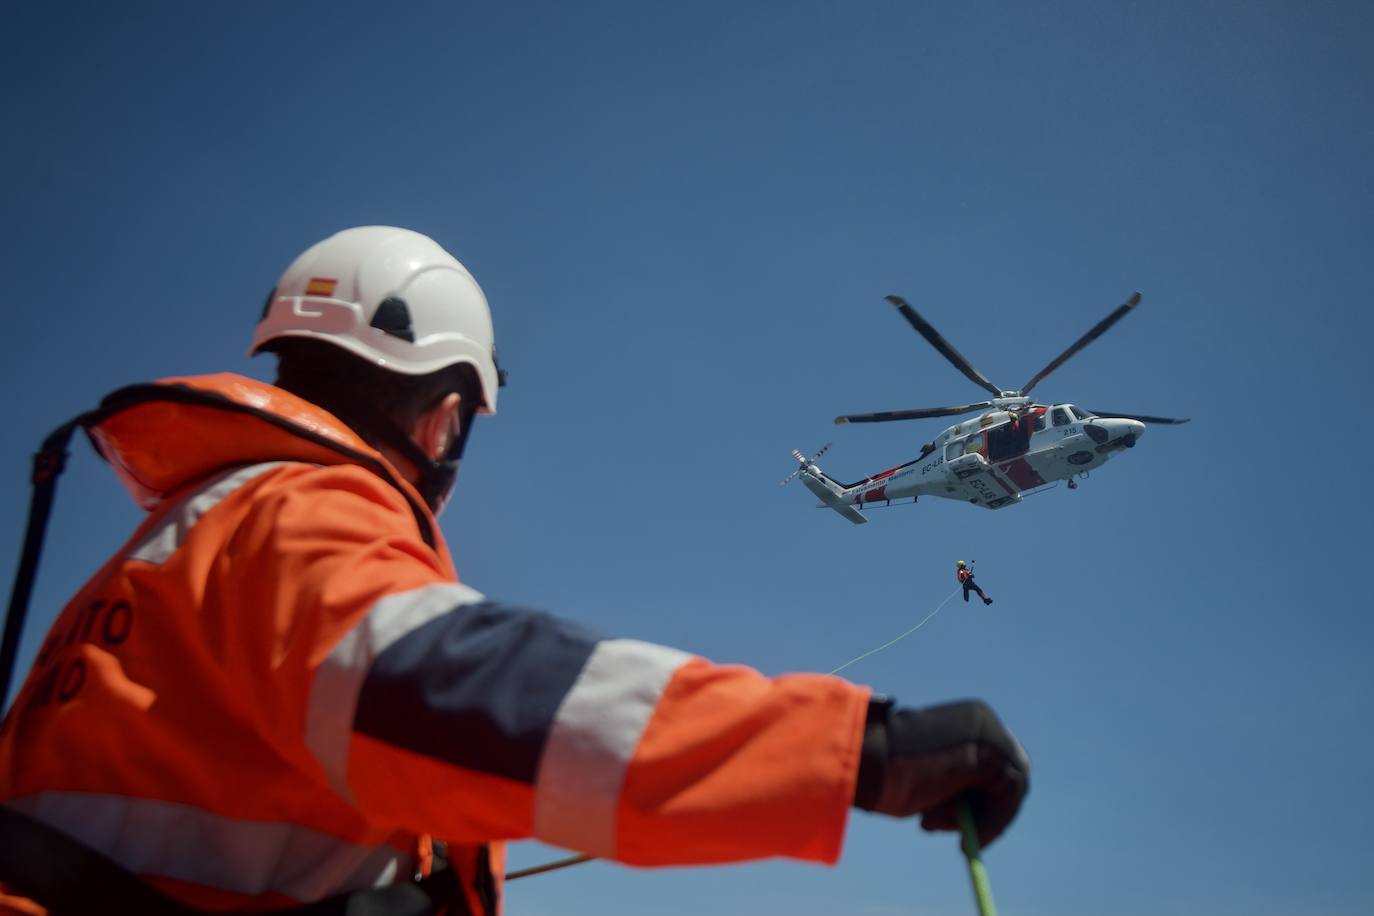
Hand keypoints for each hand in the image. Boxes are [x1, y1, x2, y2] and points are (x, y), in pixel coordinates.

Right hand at [853, 699, 1028, 846]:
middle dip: (989, 809)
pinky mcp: (993, 750)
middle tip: (965, 840)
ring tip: (936, 824)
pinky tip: (962, 834)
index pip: (992, 762)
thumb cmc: (882, 770)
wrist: (865, 760)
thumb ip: (951, 785)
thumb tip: (970, 814)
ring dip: (985, 818)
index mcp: (963, 720)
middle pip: (1008, 772)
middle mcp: (982, 719)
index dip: (982, 798)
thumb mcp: (925, 777)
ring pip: (1009, 787)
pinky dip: (993, 822)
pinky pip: (1009, 795)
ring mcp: (990, 732)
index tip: (965, 827)